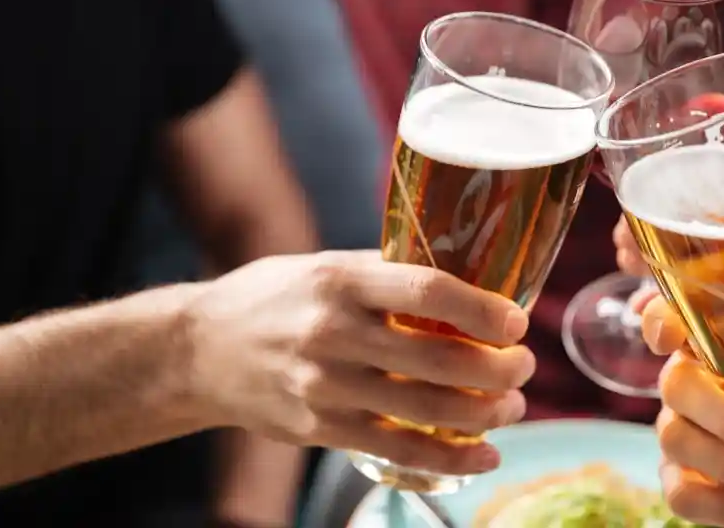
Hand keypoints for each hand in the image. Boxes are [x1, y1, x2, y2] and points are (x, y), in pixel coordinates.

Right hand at [181, 250, 534, 476]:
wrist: (199, 350)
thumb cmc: (273, 299)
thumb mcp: (324, 266)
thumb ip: (385, 274)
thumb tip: (463, 278)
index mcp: (339, 280)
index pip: (426, 289)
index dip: (482, 309)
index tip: (517, 321)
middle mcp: (332, 332)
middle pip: (437, 356)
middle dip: (498, 367)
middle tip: (524, 366)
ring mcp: (324, 385)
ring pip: (425, 409)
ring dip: (484, 413)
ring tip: (511, 406)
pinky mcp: (319, 427)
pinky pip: (397, 448)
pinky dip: (450, 458)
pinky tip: (483, 455)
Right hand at [634, 275, 723, 525]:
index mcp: (705, 341)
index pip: (664, 318)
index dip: (657, 323)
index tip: (671, 337)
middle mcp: (683, 381)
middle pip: (674, 387)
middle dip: (722, 415)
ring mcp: (678, 431)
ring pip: (677, 442)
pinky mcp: (682, 477)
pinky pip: (681, 494)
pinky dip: (720, 506)